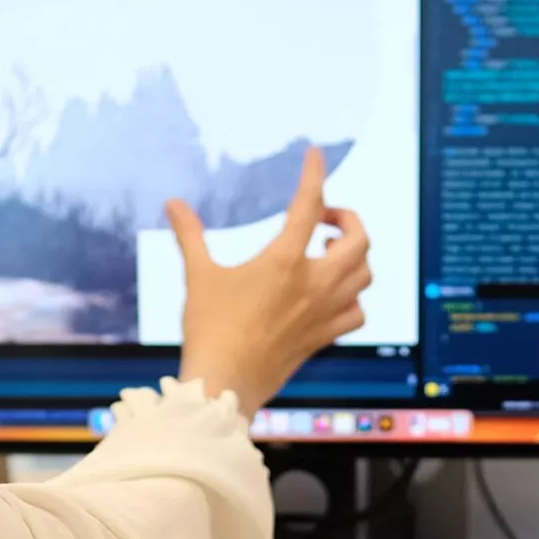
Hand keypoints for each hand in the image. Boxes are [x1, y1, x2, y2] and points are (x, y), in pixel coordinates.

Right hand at [168, 147, 370, 413]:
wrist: (226, 383)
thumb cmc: (210, 330)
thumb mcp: (198, 276)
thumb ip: (189, 235)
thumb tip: (173, 203)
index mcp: (284, 261)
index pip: (309, 204)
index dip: (314, 173)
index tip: (315, 155)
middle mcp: (313, 284)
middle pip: (358, 239)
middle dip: (347, 218)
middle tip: (323, 218)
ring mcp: (323, 312)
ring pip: (364, 274)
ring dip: (354, 255)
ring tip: (328, 252)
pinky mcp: (324, 337)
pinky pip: (357, 312)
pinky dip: (354, 297)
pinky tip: (335, 294)